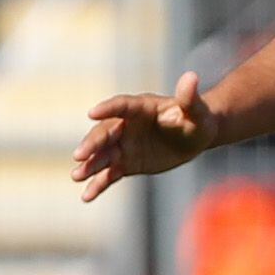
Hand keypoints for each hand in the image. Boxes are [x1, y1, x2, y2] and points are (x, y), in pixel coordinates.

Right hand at [73, 72, 221, 200]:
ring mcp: (123, 145)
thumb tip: (191, 77)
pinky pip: (109, 174)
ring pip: (102, 156)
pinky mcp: (125, 163)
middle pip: (104, 133)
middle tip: (79, 155)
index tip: (92, 113)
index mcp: (140, 107)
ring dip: (90, 165)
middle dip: (92, 144)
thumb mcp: (196, 110)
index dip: (108, 109)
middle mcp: (125, 125)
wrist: (195, 137)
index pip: (121, 106)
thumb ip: (189, 97)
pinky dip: (98, 184)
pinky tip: (87, 197)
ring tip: (77, 176)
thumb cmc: (197, 119)